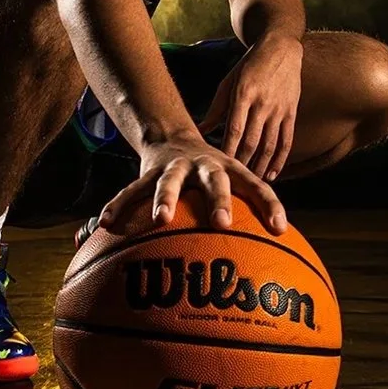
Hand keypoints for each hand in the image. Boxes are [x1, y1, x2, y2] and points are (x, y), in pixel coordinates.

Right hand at [97, 132, 287, 235]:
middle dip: (219, 200)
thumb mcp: (231, 182)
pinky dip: (119, 206)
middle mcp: (205, 166)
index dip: (270, 205)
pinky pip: (132, 191)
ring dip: (166, 199)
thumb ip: (248, 213)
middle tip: (223, 223)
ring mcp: (175, 168)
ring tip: (161, 219)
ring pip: (170, 182)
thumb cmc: (210, 175)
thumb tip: (275, 251)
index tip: (280, 229)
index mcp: (231, 170)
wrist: (173, 137)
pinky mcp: (149, 172)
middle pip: (216, 180)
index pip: (256, 185)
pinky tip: (107, 225)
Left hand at [197, 34, 302, 180]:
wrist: (281, 48)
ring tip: (251, 184)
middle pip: (251, 142)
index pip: (234, 130)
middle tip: (233, 185)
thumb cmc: (249, 65)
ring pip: (269, 145)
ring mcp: (279, 109)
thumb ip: (216, 109)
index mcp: (243, 95)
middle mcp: (262, 104)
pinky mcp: (291, 112)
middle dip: (242, 165)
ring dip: (260, 167)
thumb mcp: (229, 82)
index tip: (220, 170)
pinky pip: (286, 141)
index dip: (227, 152)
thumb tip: (198, 131)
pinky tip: (272, 174)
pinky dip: (279, 160)